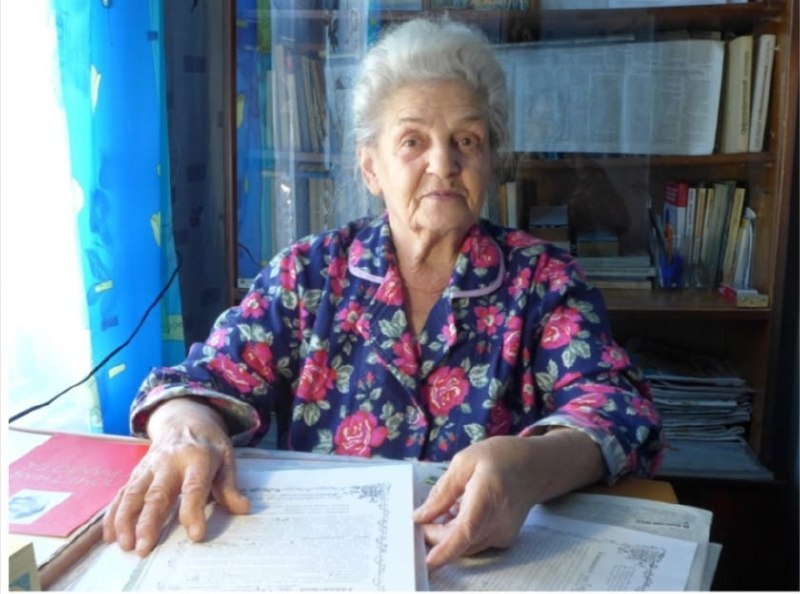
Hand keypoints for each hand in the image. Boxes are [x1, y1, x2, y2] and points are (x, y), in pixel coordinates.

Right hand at [102, 398, 249, 555]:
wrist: (185, 419)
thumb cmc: (208, 445)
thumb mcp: (227, 459)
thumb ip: (230, 486)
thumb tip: (242, 508)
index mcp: (197, 458)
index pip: (194, 487)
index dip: (194, 511)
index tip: (195, 535)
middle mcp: (170, 463)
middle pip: (157, 493)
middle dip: (148, 521)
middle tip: (144, 547)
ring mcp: (150, 467)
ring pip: (134, 493)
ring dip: (126, 520)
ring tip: (125, 545)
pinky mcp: (137, 473)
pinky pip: (123, 493)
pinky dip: (113, 514)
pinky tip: (109, 534)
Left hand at [412, 430, 603, 569]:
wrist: (534, 467)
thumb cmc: (499, 458)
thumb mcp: (464, 462)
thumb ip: (441, 491)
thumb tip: (420, 516)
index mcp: (487, 496)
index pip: (466, 531)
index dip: (445, 549)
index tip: (427, 560)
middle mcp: (498, 522)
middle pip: (459, 542)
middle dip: (434, 534)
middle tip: (424, 514)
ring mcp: (503, 534)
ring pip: (464, 546)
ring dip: (447, 534)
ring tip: (449, 505)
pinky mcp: (503, 540)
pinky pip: (473, 543)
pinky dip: (460, 533)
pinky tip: (462, 511)